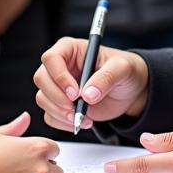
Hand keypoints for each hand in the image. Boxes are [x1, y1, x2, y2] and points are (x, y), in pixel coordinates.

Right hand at [34, 36, 148, 130]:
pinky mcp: (61, 104)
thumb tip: (88, 95)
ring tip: (83, 118)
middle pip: (41, 79)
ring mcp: (59, 86)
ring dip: (60, 113)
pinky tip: (83, 122)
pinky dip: (63, 123)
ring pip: (43, 98)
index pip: (51, 58)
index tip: (75, 93)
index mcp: (71, 49)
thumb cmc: (126, 70)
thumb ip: (106, 78)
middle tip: (76, 109)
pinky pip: (50, 115)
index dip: (59, 77)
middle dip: (57, 98)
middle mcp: (61, 66)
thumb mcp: (122, 69)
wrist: (131, 91)